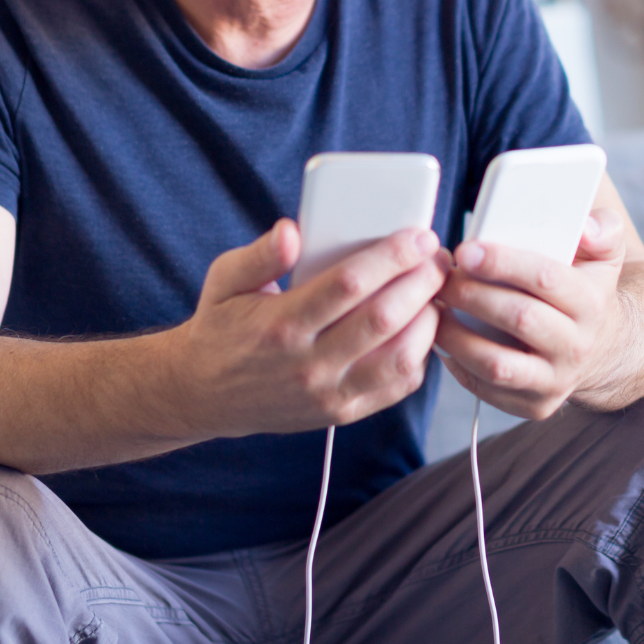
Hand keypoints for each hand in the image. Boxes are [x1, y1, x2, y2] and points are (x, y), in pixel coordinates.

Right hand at [175, 219, 448, 436]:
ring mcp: (328, 394)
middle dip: (422, 282)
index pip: (349, 284)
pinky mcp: (342, 412)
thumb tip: (292, 231)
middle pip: (383, 319)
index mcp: (281, 324)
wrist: (204, 394)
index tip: (419, 236)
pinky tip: (420, 327)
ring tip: (434, 292)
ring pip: (400, 358)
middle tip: (439, 259)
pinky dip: (420, 355)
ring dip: (429, 320)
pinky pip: (397, 386)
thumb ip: (261, 254)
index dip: (392, 256)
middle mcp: (307, 365)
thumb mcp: (226, 281)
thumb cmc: (223, 327)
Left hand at [433, 209, 629, 418]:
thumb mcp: (605, 256)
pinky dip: (457, 365)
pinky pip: (487, 390)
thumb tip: (585, 227)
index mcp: (591, 304)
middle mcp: (578, 346)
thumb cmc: (586, 291)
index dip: (502, 263)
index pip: (545, 278)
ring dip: (456, 336)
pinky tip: (442, 339)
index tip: (465, 250)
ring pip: (498, 364)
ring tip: (434, 310)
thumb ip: (604, 229)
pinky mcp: (536, 405)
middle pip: (518, 319)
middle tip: (440, 278)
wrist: (601, 348)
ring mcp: (557, 381)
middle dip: (472, 295)